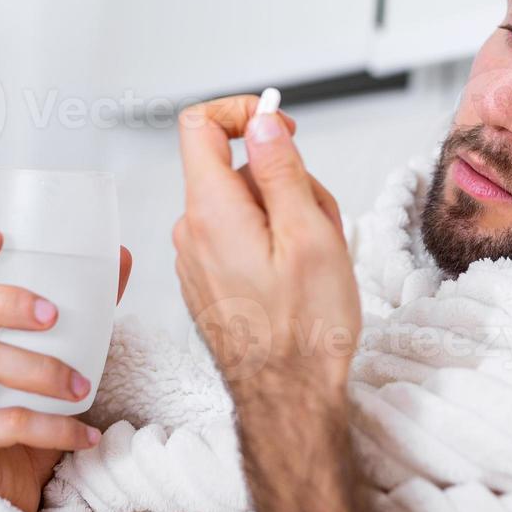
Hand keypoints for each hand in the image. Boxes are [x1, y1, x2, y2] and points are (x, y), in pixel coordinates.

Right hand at [0, 228, 133, 511]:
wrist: (5, 487)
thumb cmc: (19, 407)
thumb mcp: (49, 353)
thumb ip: (80, 308)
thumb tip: (120, 257)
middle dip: (4, 302)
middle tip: (52, 314)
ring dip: (42, 370)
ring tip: (83, 386)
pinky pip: (5, 424)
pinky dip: (54, 428)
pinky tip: (85, 434)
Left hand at [172, 95, 356, 396]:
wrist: (287, 398)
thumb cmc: (305, 326)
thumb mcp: (309, 234)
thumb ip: (280, 169)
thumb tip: (262, 124)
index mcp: (211, 211)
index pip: (201, 125)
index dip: (243, 113)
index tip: (282, 129)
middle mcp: (191, 231)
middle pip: (236, 168)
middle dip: (285, 179)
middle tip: (321, 219)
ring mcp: (196, 258)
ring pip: (244, 205)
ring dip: (285, 215)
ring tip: (315, 258)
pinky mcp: (208, 280)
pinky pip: (239, 237)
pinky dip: (271, 243)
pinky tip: (297, 278)